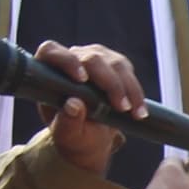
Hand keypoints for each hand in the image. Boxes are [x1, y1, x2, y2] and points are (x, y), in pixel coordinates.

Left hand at [35, 39, 151, 177]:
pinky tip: (139, 110)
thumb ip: (67, 122)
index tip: (82, 79)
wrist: (90, 136)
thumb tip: (73, 105)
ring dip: (128, 89)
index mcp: (49, 70)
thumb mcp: (67, 135)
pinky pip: (128, 71)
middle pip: (92, 58)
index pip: (52, 52)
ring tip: (134, 113)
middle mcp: (71, 58)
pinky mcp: (113, 62)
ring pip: (115, 63)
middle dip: (110, 83)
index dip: (66, 61)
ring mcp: (94, 57)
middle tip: (122, 108)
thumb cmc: (73, 133)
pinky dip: (135, 91)